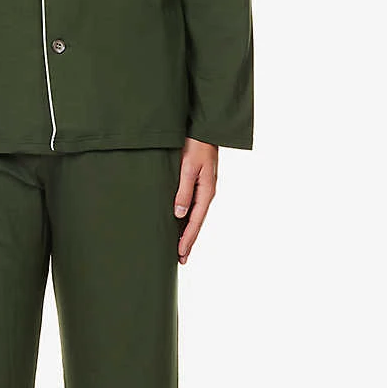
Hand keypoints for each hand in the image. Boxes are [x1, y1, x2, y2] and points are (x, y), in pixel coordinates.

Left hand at [173, 138, 218, 264]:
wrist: (205, 128)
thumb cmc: (196, 145)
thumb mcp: (188, 167)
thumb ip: (183, 191)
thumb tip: (179, 214)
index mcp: (206, 191)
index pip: (195, 222)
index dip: (187, 239)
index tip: (181, 254)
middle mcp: (206, 193)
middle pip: (197, 223)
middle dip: (189, 241)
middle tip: (181, 259)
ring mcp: (204, 189)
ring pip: (195, 216)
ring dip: (187, 232)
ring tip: (180, 248)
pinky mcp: (199, 183)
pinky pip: (193, 206)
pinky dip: (188, 219)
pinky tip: (181, 223)